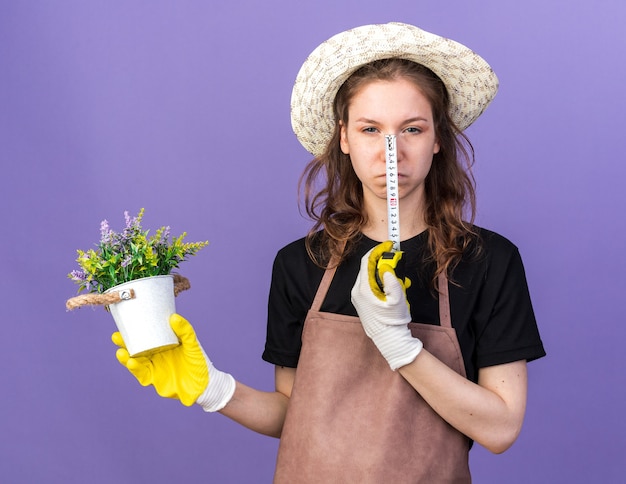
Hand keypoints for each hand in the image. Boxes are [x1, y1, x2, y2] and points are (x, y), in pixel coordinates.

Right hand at [113, 313, 234, 411]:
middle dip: (125, 343)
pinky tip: (132, 363)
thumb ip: (185, 331)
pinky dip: (136, 369)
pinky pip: (142, 374)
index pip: (146, 334)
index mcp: (163, 343)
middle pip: (136, 347)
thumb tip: (173, 317)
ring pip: (136, 361)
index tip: (126, 321)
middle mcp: (156, 354)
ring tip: (121, 352)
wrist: (205, 384)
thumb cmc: (199, 362)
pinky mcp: (154, 379)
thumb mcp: (192, 344)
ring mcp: (154, 367)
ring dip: (126, 357)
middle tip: (116, 335)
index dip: (135, 329)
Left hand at [351, 241, 422, 369]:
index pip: (367, 261)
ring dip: (383, 272)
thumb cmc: (392, 321)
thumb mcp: (397, 299)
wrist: (388, 339)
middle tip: (397, 261)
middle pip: (368, 267)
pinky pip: (370, 285)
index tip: (389, 245)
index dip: (378, 250)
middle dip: (383, 262)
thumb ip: (392, 281)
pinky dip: (381, 281)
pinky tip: (393, 287)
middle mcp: (357, 291)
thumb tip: (387, 268)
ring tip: (398, 279)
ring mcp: (358, 296)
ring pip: (370, 276)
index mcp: (363, 288)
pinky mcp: (362, 301)